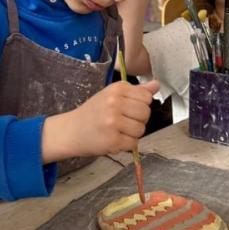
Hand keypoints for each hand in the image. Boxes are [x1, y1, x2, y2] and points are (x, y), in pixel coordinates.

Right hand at [42, 79, 160, 162]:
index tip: (128, 108)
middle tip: (122, 121)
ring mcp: (112, 123)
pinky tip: (114, 139)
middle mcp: (114, 103)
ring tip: (117, 131)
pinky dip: (126, 144)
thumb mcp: (112, 95)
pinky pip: (133, 143)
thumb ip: (136, 91)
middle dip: (138, 120)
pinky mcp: (112, 141)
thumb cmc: (94, 112)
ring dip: (132, 133)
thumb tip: (156, 85)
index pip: (146, 97)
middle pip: (146, 113)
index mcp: (116, 89)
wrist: (71, 130)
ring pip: (141, 129)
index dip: (141, 105)